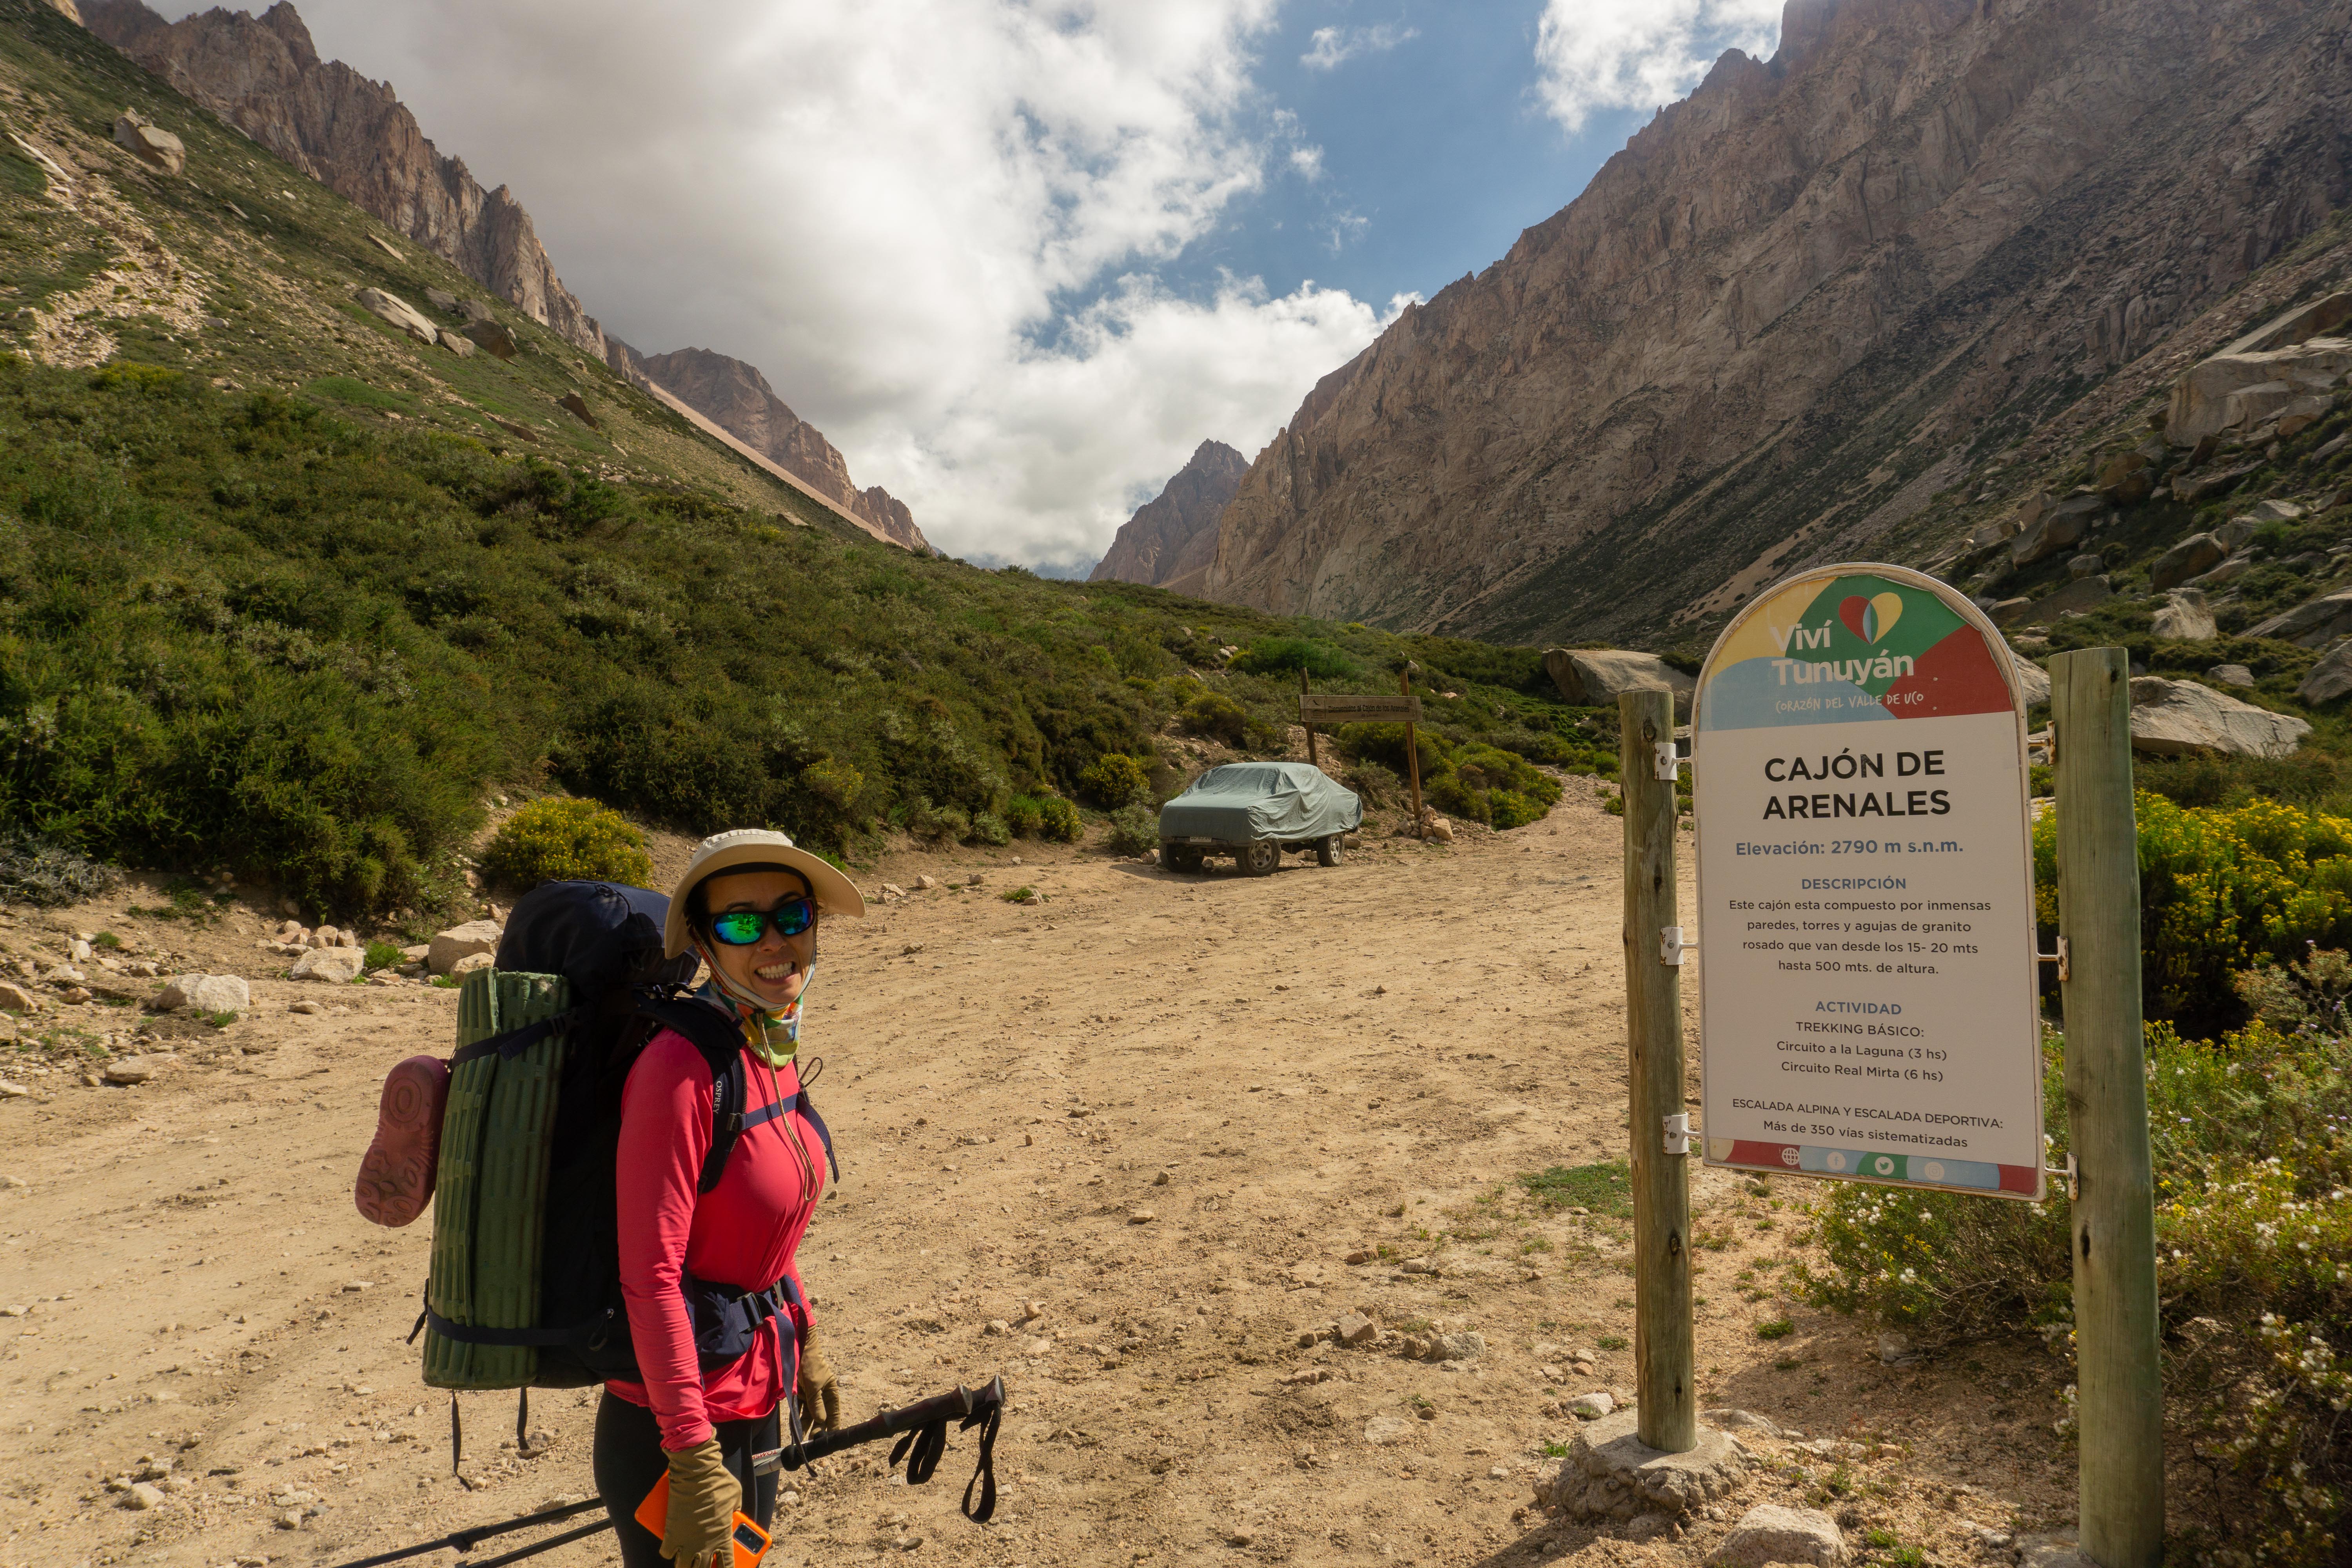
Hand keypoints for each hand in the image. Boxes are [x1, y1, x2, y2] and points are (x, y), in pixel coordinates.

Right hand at [660, 1437, 737, 1565]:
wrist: (695, 1472)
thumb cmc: (718, 1482)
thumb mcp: (736, 1497)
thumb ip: (736, 1509)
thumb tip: (735, 1513)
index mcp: (723, 1537)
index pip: (727, 1564)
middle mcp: (705, 1544)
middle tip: (705, 1562)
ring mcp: (686, 1541)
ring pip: (684, 1566)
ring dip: (686, 1564)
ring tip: (688, 1559)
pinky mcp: (671, 1534)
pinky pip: (667, 1553)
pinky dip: (669, 1553)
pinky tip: (672, 1549)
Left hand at [798, 1327, 840, 1431]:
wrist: (798, 1350)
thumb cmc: (811, 1365)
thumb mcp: (814, 1385)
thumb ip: (816, 1404)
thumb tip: (821, 1420)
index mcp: (831, 1392)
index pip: (834, 1412)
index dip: (833, 1425)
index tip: (830, 1438)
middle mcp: (822, 1395)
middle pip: (821, 1415)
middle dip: (818, 1428)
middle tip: (814, 1441)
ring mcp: (810, 1395)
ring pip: (809, 1414)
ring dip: (806, 1425)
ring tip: (803, 1439)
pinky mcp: (800, 1394)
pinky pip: (800, 1409)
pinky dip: (798, 1418)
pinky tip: (796, 1428)